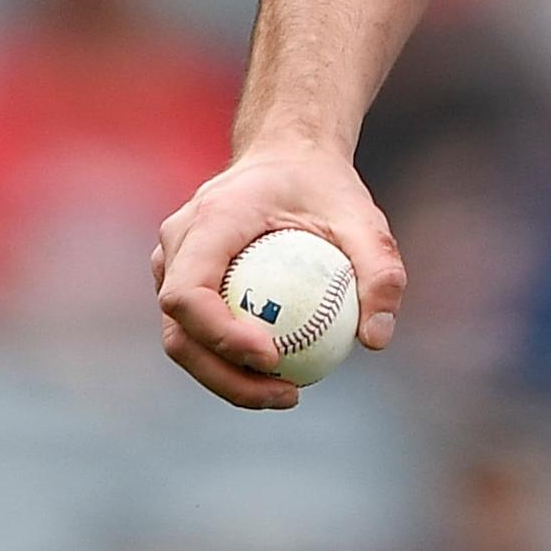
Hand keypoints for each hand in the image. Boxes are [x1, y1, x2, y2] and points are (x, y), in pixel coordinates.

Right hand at [152, 141, 405, 409]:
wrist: (287, 155)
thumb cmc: (323, 185)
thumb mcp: (363, 217)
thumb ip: (379, 269)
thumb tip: (376, 339)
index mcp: (209, 221)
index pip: (187, 293)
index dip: (220, 335)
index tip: (273, 357)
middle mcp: (176, 244)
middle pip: (179, 330)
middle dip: (225, 376)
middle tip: (287, 395)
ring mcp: (171, 265)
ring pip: (183, 340)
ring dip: (227, 378)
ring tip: (288, 394)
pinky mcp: (182, 282)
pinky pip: (198, 332)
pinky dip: (231, 362)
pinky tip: (282, 375)